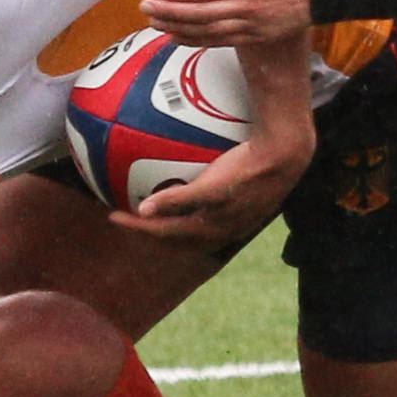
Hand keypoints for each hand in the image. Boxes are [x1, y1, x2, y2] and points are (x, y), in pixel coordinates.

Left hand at [118, 132, 309, 244]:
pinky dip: (189, 212)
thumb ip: (177, 199)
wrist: (283, 158)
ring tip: (153, 214)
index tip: (112, 216)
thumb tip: (143, 210)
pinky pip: (207, 214)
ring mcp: (233, 222)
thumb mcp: (210, 187)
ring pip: (191, 231)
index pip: (163, 233)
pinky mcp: (242, 209)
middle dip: (149, 231)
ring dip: (169, 226)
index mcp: (209, 230)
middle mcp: (219, 232)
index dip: (136, 227)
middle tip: (128, 217)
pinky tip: (187, 196)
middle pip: (174, 238)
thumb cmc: (245, 169)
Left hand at [139, 0, 310, 46]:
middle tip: (144, 6)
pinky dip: (194, 41)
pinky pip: (218, 42)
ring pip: (206, 30)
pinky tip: (174, 37)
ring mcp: (250, 25)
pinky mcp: (253, 37)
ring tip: (152, 21)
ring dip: (176, 27)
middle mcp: (247, 6)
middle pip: (199, 13)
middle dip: (168, 11)